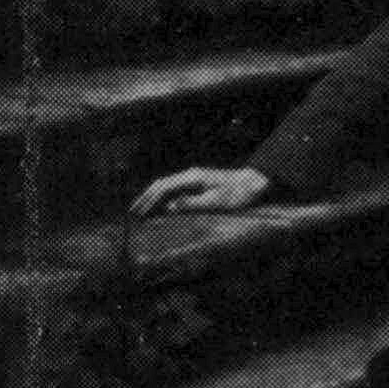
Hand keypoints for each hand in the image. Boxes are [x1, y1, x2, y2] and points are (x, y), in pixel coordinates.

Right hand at [131, 166, 272, 217]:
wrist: (255, 183)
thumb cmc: (238, 194)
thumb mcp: (215, 202)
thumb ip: (191, 204)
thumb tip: (168, 207)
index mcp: (193, 177)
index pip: (163, 187)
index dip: (148, 200)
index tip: (137, 212)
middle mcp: (191, 174)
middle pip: (161, 184)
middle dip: (146, 198)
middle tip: (133, 212)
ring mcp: (195, 177)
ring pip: (167, 186)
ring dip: (154, 197)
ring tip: (142, 211)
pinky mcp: (199, 182)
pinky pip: (176, 189)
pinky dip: (164, 197)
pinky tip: (160, 206)